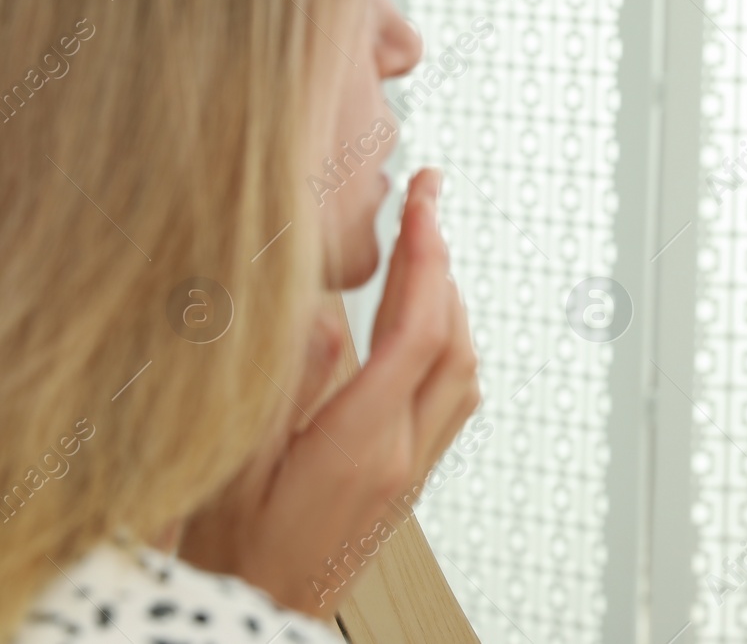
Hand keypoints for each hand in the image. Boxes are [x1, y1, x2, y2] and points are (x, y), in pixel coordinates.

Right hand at [179, 167, 481, 617]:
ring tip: (422, 246)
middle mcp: (400, 457)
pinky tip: (422, 320)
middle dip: (444, 261)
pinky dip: (447, 339)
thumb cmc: (228, 557)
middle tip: (426, 200)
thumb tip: (322, 314)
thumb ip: (278, 389)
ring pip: (464, 367)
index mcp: (358, 448)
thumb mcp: (230, 468)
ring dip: (450, 299)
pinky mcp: (409, 481)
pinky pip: (454, 396)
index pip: (416, 330)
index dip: (425, 254)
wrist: (253, 622)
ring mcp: (412, 471)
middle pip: (453, 341)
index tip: (421, 199)